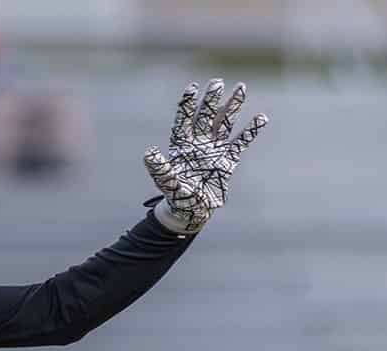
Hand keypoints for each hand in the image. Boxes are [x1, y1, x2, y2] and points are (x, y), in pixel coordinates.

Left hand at [144, 78, 267, 233]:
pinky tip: (261, 117)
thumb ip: (159, 168)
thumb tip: (148, 153)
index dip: (188, 105)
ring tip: (241, 87)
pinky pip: (241, 142)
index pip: (184, 121)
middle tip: (218, 81)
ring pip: (224, 123)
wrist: (191, 210)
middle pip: (206, 117)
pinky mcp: (228, 161)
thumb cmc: (176, 196)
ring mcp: (214, 150)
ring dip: (232, 106)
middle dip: (211, 100)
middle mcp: (198, 144)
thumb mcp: (166, 181)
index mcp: (181, 146)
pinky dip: (251, 131)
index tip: (193, 87)